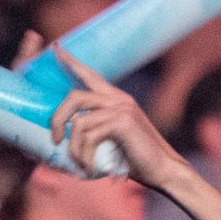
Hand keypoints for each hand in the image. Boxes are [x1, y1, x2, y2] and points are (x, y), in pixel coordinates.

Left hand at [46, 45, 190, 188]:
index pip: (89, 75)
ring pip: (78, 121)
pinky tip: (90, 168)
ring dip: (74, 148)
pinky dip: (84, 155)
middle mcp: (119, 99)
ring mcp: (122, 109)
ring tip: (80, 164)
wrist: (165, 171)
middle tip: (55, 140)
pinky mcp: (122, 122)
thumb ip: (98, 130)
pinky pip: (89, 136)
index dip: (71, 62)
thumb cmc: (138, 160)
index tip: (56, 49)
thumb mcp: (115, 139)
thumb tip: (68, 136)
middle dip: (57, 119)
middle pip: (74, 97)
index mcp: (117, 99)